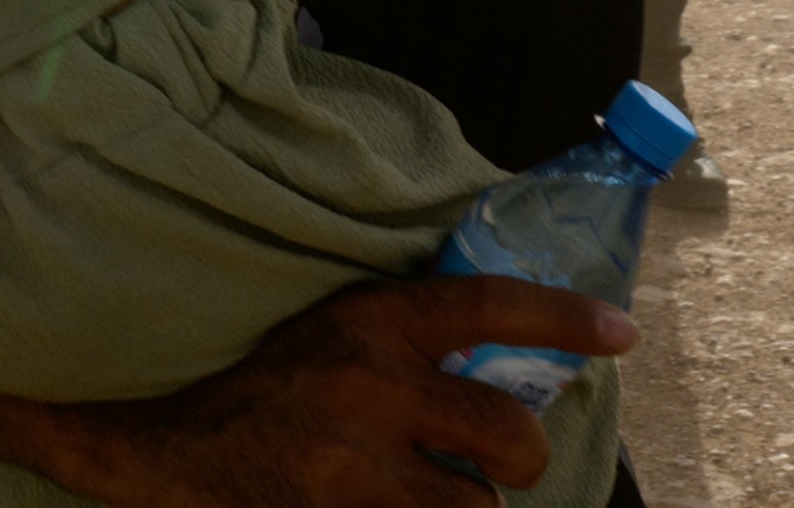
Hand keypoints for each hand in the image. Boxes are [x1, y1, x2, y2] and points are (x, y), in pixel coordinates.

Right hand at [39, 278, 631, 507]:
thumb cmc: (268, 385)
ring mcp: (356, 469)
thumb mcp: (338, 329)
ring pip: (476, 506)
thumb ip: (413, 335)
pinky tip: (405, 506)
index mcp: (372, 321)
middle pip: (509, 434)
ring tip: (431, 492)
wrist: (171, 453)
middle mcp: (371, 388)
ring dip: (465, 506)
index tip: (622, 332)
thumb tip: (513, 346)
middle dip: (519, 455)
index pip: (492, 304)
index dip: (566, 317)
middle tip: (502, 456)